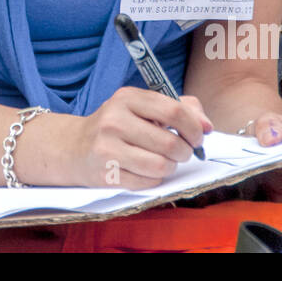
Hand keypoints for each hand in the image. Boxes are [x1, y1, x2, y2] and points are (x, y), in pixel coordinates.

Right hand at [70, 87, 212, 188]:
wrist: (75, 147)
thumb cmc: (118, 126)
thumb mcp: (143, 107)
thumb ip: (180, 108)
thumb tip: (207, 126)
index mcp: (127, 97)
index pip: (174, 111)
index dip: (194, 127)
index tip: (198, 136)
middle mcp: (114, 120)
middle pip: (170, 143)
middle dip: (185, 152)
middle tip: (182, 153)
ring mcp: (107, 147)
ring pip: (161, 166)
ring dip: (170, 167)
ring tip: (163, 162)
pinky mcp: (105, 173)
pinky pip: (147, 182)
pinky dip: (154, 180)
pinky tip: (145, 171)